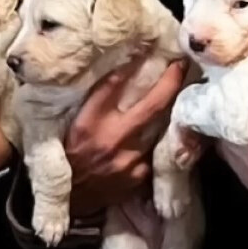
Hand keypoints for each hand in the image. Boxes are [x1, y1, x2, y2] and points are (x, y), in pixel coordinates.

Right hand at [67, 56, 187, 215]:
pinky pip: (152, 151)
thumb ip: (93, 102)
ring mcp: (130, 160)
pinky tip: (156, 133)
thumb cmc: (66, 156)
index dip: (132, 66)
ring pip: (158, 128)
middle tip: (181, 64)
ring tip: (177, 92)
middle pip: (151, 106)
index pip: (111, 86)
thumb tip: (119, 72)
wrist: (68, 200)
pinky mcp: (139, 175)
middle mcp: (111, 140)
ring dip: (168, 111)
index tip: (147, 48)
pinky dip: (154, 140)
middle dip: (170, 83)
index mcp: (87, 124)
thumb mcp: (71, 125)